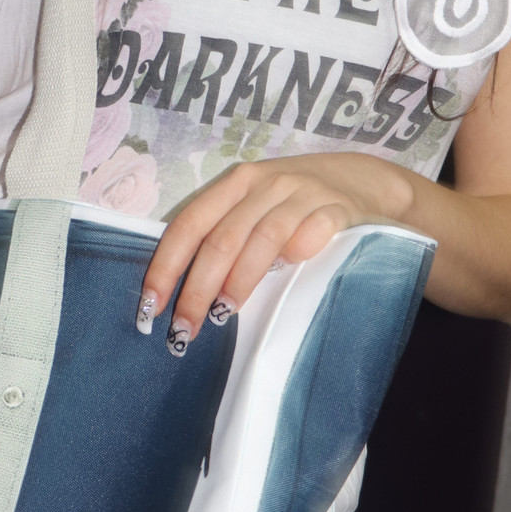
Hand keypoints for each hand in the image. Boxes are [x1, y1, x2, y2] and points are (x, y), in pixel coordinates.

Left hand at [141, 153, 409, 346]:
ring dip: (238, 282)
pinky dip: (295, 256)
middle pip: (221, 240)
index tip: (150, 308)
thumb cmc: (293, 204)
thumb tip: (179, 292)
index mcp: (235, 183)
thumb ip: (225, 236)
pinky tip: (287, 277)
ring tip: (221, 316)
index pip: (188, 225)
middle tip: (183, 331)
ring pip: (261, 240)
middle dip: (196, 290)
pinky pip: (311, 236)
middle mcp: (264, 184)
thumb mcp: (254, 206)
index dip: (166, 267)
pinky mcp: (335, 209)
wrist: (361, 180)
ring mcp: (301, 195)